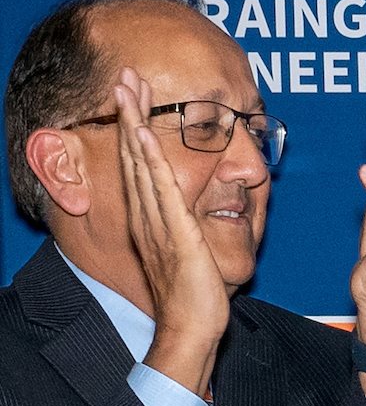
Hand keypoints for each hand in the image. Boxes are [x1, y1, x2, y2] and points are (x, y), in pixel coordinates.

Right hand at [112, 70, 225, 395]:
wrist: (191, 329)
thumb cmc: (196, 297)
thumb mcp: (192, 253)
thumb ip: (191, 229)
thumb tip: (200, 214)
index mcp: (153, 219)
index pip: (142, 165)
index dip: (137, 129)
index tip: (135, 97)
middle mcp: (149, 217)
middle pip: (136, 155)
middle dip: (130, 114)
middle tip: (124, 75)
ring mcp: (159, 224)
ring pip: (143, 165)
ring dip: (135, 124)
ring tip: (128, 89)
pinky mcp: (176, 236)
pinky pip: (162, 193)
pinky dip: (152, 163)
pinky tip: (146, 137)